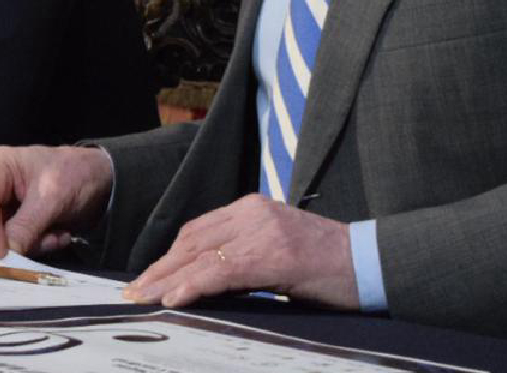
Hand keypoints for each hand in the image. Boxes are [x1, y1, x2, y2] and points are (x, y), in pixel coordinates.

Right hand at [0, 145, 113, 257]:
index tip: (1, 256)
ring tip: (54, 238)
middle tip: (8, 261)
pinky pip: (10, 245)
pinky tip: (58, 236)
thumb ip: (26, 226)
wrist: (102, 180)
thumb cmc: (75, 175)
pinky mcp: (11, 223)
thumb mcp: (52, 199)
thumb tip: (4, 257)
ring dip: (23, 245)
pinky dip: (34, 246)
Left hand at [124, 194, 359, 309]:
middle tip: (134, 291)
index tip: (148, 277)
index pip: (196, 230)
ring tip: (143, 298)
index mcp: (251, 207)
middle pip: (191, 241)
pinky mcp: (272, 255)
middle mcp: (252, 212)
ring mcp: (262, 231)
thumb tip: (201, 279)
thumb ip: (242, 255)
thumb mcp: (277, 251)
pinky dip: (193, 285)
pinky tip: (174, 298)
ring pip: (200, 255)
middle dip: (160, 268)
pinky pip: (221, 270)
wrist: (372, 264)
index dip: (169, 256)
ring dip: (167, 279)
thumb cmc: (327, 266)